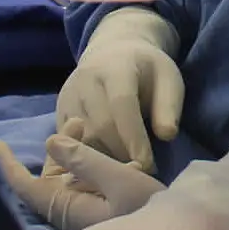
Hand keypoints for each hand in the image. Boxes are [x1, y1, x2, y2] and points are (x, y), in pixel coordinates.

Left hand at [0, 133, 162, 229]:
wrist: (178, 227)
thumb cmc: (148, 206)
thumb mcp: (119, 179)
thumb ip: (85, 160)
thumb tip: (50, 141)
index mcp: (68, 209)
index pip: (27, 188)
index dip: (7, 167)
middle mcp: (68, 209)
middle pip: (45, 177)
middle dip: (56, 147)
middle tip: (79, 122)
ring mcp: (80, 205)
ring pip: (62, 173)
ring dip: (70, 148)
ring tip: (86, 124)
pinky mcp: (93, 201)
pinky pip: (76, 176)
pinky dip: (80, 157)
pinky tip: (93, 141)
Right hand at [55, 7, 184, 170]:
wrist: (113, 52)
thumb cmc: (146, 70)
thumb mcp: (168, 78)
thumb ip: (169, 105)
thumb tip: (167, 135)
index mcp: (115, 68)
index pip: (121, 105)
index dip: (134, 137)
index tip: (148, 165)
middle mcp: (85, 81)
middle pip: (99, 126)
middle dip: (120, 155)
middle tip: (139, 175)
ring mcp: (68, 97)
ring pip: (81, 139)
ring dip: (103, 162)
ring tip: (125, 176)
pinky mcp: (59, 112)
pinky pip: (69, 143)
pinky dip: (86, 161)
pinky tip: (105, 172)